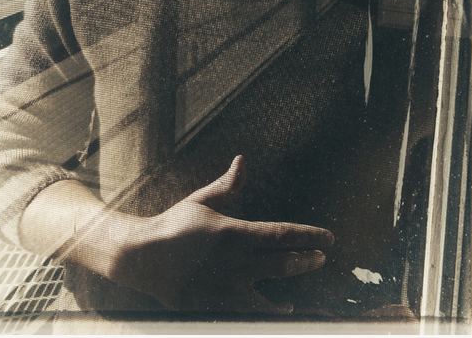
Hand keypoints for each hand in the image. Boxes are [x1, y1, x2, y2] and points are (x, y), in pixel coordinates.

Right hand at [108, 156, 333, 312]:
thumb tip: (242, 160)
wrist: (142, 258)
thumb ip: (228, 186)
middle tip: (322, 256)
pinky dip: (271, 310)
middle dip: (307, 259)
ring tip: (307, 273)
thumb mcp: (202, 201)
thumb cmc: (174, 225)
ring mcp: (226, 287)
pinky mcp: (218, 305)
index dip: (308, 236)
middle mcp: (234, 262)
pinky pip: (253, 311)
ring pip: (271, 289)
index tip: (328, 238)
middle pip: (282, 263)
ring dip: (292, 283)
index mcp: (232, 233)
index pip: (281, 235)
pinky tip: (283, 308)